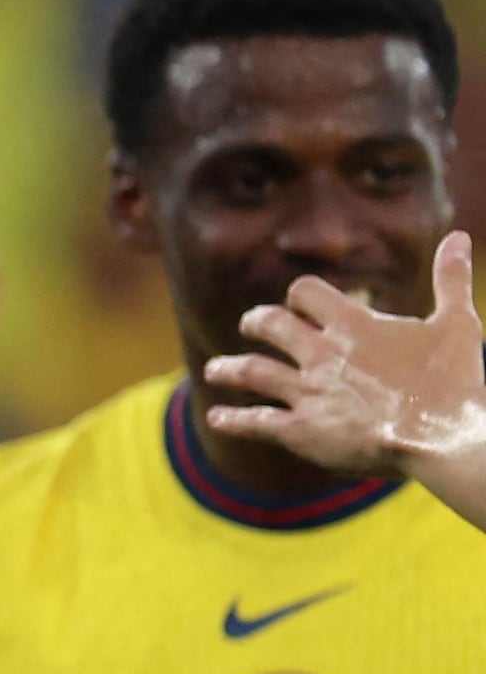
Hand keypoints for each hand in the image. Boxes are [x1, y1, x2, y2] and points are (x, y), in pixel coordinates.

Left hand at [200, 233, 485, 518]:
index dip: (299, 296)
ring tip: (213, 370)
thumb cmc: (453, 380)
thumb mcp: (457, 323)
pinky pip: (256, 422)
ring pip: (251, 372)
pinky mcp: (301, 431)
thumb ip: (451, 279)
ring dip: (228, 369)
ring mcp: (307, 393)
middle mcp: (322, 355)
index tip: (298, 304)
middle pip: (270, 325)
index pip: (306, 292)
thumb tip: (459, 237)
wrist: (441, 436)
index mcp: (354, 325)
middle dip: (257, 323)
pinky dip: (233, 420)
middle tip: (251, 326)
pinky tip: (216, 419)